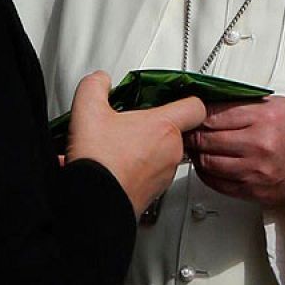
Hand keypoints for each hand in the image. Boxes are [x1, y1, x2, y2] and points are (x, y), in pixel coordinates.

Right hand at [66, 71, 205, 218]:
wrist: (94, 203)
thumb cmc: (99, 162)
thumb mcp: (88, 109)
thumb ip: (96, 85)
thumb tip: (100, 81)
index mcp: (163, 127)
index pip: (196, 107)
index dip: (186, 100)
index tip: (173, 100)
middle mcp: (171, 152)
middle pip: (176, 131)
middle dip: (155, 127)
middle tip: (132, 125)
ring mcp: (164, 175)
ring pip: (164, 154)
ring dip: (147, 149)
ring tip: (120, 147)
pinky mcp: (154, 194)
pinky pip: (153, 175)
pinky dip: (140, 169)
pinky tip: (117, 166)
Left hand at [185, 96, 284, 206]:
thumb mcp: (272, 105)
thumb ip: (239, 104)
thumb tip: (206, 103)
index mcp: (264, 118)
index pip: (214, 116)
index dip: (197, 116)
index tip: (192, 116)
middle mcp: (260, 144)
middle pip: (207, 139)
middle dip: (193, 135)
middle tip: (188, 132)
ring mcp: (256, 170)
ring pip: (208, 162)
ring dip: (198, 155)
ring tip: (198, 148)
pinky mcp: (254, 190)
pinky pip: (217, 183)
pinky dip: (206, 174)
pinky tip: (207, 165)